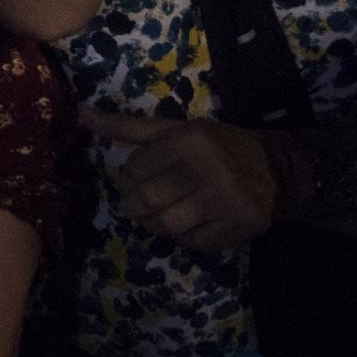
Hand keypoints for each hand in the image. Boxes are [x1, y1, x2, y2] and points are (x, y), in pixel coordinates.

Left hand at [80, 107, 276, 250]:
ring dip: (154, 224)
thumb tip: (80, 114)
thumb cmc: (216, 147)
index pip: (135, 168)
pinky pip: (194, 242)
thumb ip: (127, 126)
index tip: (132, 180)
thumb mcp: (175, 130)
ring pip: (167, 224)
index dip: (127, 178)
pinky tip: (190, 224)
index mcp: (188, 140)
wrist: (276, 171)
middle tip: (139, 203)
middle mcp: (207, 169)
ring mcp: (224, 201)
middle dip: (134, 206)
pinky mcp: (237, 227)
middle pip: (147, 199)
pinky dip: (184, 238)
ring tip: (158, 216)